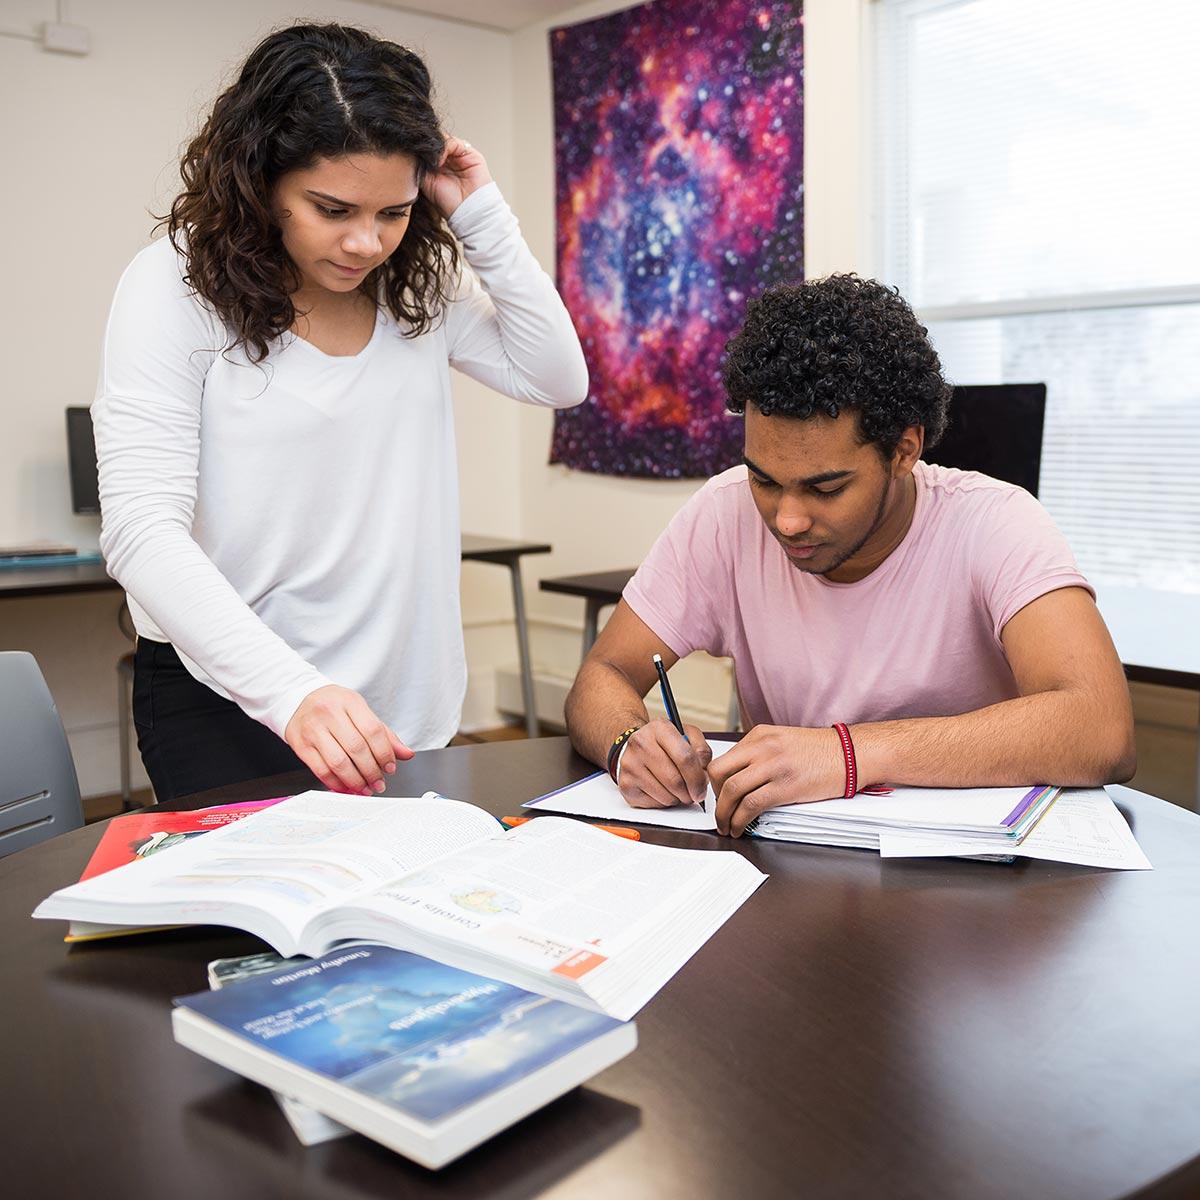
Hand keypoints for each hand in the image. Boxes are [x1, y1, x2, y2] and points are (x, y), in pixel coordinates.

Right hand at [284, 685, 413, 794]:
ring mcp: (313, 729)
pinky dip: (336, 784)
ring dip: (355, 781)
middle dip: (372, 772)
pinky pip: (321, 770)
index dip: (385, 753)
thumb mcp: (360, 711)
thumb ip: (384, 733)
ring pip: (338, 762)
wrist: (298, 699)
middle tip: (379, 782)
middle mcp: (329, 713)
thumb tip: (405, 754)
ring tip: (365, 788)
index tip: (391, 768)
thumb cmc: (334, 706)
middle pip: (357, 749)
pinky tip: (346, 787)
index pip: (373, 730)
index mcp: (350, 702)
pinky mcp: (300, 745)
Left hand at [420, 135, 491, 217]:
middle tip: (419, 153)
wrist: (468, 212)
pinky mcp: (470, 154)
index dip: (419, 149)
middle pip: (434, 143)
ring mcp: (459, 156)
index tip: (410, 152)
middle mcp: (448, 160)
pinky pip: (454, 143)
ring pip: (443, 140)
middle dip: (426, 146)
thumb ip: (420, 165)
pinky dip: (445, 147)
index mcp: (437, 166)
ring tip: (432, 162)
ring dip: (435, 148)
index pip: (427, 149)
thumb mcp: (426, 182)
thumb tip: (412, 150)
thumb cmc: (448, 203)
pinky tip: (440, 161)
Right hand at [617, 720, 711, 808]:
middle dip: (689, 793)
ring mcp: (630, 764)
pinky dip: (663, 802)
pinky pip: (653, 804)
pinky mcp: (625, 784)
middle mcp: (640, 744)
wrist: (635, 748)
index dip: (698, 778)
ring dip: (677, 798)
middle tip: (693, 794)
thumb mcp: (686, 735)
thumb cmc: (664, 744)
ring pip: (665, 795)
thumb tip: (703, 772)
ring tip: (676, 789)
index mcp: (659, 728)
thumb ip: (701, 750)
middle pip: (675, 780)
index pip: (685, 757)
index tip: (702, 789)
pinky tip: (662, 790)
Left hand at [709, 725, 844, 836]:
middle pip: (719, 772)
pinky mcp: (785, 786)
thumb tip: (741, 776)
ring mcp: (772, 766)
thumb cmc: (822, 751)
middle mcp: (762, 747)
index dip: (714, 782)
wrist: (851, 753)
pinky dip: (739, 820)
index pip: (723, 758)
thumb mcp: (783, 740)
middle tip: (719, 811)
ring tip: (725, 826)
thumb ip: (760, 753)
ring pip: (731, 790)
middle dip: (713, 796)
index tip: (717, 795)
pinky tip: (739, 828)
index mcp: (759, 735)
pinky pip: (750, 805)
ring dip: (723, 814)